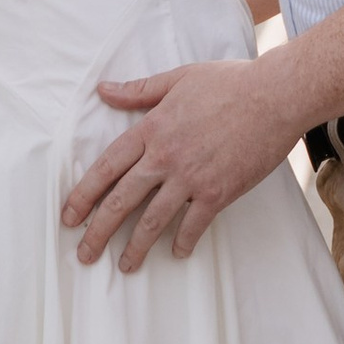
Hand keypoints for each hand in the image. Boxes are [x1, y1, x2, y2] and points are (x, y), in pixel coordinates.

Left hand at [60, 59, 304, 270]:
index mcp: (151, 129)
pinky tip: (176, 254)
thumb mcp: (178, 78)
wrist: (275, 96)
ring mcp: (191, 178)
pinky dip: (183, 241)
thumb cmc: (229, 82)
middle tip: (84, 253)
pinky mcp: (218, 192)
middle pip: (121, 200)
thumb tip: (103, 90)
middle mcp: (164, 157)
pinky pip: (194, 225)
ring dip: (135, 247)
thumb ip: (139, 90)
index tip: (69, 216)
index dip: (84, 194)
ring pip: (152, 220)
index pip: (106, 167)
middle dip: (98, 231)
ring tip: (125, 265)